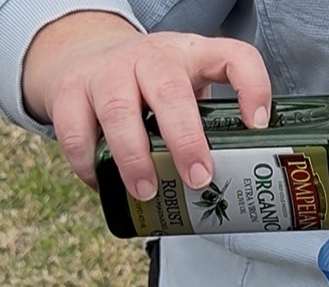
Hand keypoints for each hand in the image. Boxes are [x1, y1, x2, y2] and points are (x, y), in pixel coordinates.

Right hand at [22, 11, 271, 198]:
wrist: (85, 53)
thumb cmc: (151, 85)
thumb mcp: (187, 87)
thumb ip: (210, 124)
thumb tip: (237, 188)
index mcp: (191, 56)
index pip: (233, 57)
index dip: (251, 86)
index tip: (258, 123)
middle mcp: (149, 58)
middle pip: (169, 90)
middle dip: (185, 139)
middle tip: (198, 178)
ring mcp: (106, 71)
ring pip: (118, 111)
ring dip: (134, 157)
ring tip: (148, 191)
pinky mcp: (69, 92)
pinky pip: (76, 131)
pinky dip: (89, 163)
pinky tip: (104, 183)